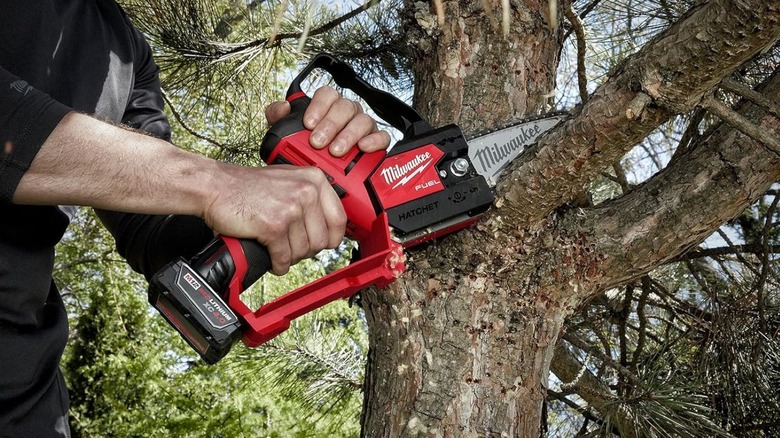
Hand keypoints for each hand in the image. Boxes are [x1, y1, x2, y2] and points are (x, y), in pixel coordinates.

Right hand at [203, 163, 345, 275]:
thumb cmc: (248, 186)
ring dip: (289, 256)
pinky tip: (271, 258)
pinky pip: (284, 258)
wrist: (215, 186)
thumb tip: (329, 225)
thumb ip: (311, 196)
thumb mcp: (289, 180)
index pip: (339, 220)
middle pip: (321, 241)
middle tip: (289, 246)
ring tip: (277, 248)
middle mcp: (307, 192)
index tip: (321, 243)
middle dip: (305, 250)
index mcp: (314, 180)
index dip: (330, 238)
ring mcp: (291, 209)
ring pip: (303, 252)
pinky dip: (278, 264)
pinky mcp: (274, 226)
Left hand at [265, 86, 390, 156]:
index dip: (319, 105)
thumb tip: (283, 108)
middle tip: (318, 142)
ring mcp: (363, 127)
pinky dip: (374, 141)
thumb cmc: (305, 151)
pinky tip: (363, 148)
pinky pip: (382, 137)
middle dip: (331, 124)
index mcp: (328, 107)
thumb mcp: (286, 135)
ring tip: (336, 151)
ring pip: (363, 120)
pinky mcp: (377, 142)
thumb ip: (279, 118)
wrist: (319, 176)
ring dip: (348, 135)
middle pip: (345, 107)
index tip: (308, 124)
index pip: (327, 94)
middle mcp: (347, 114)